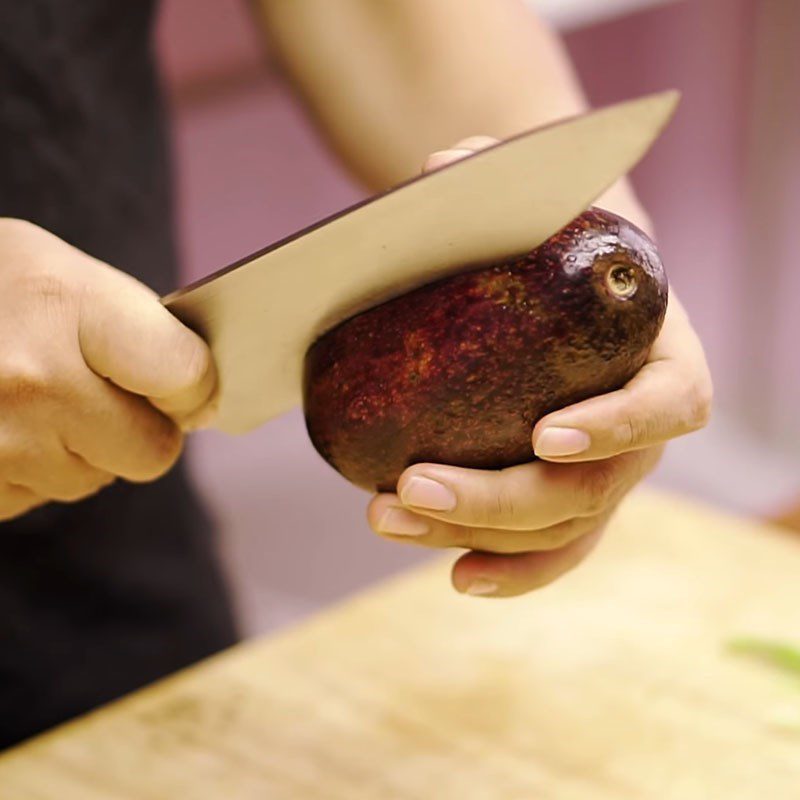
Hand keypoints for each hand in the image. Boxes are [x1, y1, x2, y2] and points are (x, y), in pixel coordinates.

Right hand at [0, 218, 216, 520]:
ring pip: (92, 480)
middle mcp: (32, 381)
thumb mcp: (56, 270)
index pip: (185, 375)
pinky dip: (28, 470)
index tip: (186, 385)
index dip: (194, 386)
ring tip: (23, 396)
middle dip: (139, 430)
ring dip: (76, 450)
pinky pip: (36, 497)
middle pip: (152, 452)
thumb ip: (135, 328)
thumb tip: (198, 394)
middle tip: (102, 394)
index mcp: (66, 309)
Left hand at [366, 138, 711, 596]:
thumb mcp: (530, 194)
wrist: (551, 275)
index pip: (670, 404)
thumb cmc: (547, 237)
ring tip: (386, 515)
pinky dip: (503, 568)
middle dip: (504, 499)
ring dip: (475, 536)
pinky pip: (545, 548)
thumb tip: (437, 172)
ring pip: (558, 529)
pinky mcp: (562, 495)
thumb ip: (495, 174)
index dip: (620, 427)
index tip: (546, 432)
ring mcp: (603, 470)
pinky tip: (450, 571)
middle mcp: (641, 427)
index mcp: (661, 354)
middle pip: (596, 488)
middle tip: (413, 486)